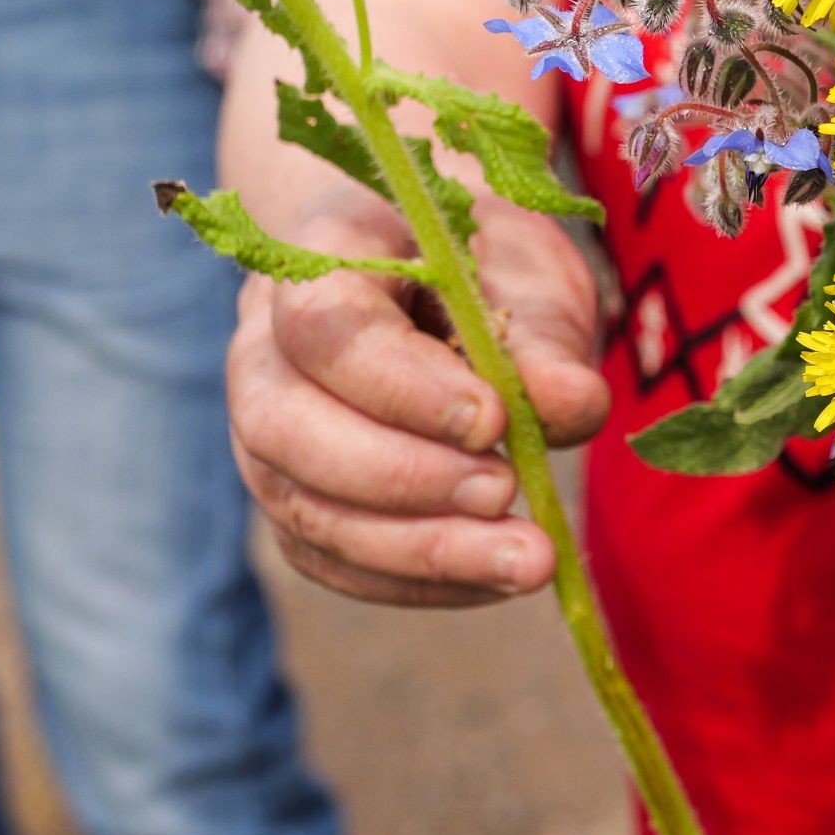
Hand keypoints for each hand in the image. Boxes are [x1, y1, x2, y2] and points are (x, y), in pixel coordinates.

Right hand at [229, 188, 609, 605]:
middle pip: (283, 425)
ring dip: (416, 548)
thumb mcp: (528, 274)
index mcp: (319, 254)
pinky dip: (414, 580)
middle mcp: (263, 345)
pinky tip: (493, 575)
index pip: (323, 325)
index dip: (401, 384)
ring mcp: (267, 430)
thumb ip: (545, 336)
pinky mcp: (291, 499)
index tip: (494, 419)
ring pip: (300, 506)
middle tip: (506, 491)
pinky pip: (329, 558)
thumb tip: (572, 403)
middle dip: (401, 476)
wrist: (439, 276)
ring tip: (525, 557)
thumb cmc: (483, 266)